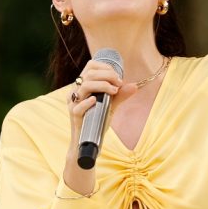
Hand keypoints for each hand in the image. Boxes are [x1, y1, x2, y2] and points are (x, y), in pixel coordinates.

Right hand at [62, 61, 135, 194]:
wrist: (88, 142)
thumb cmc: (97, 120)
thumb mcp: (111, 106)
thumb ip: (120, 96)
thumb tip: (134, 85)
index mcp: (83, 86)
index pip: (91, 66)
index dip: (105, 67)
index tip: (118, 78)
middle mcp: (76, 92)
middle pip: (89, 74)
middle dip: (108, 75)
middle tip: (119, 84)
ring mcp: (73, 103)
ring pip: (84, 86)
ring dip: (102, 85)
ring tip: (114, 91)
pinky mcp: (74, 116)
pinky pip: (78, 106)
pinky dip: (88, 102)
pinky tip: (96, 101)